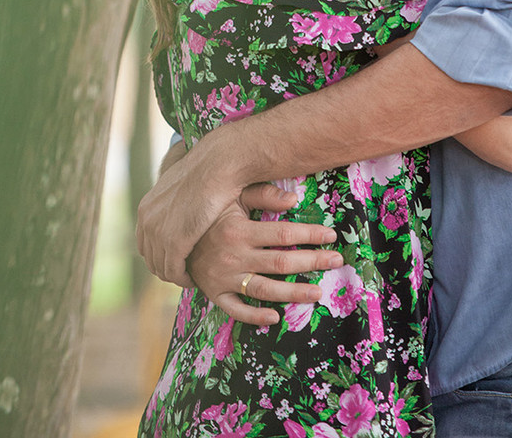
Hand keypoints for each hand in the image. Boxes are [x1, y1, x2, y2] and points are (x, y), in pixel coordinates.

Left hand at [136, 134, 237, 285]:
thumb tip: (182, 207)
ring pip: (161, 268)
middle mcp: (146, 222)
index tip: (176, 260)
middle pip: (151, 258)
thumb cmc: (206, 172)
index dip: (159, 255)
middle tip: (184, 273)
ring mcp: (158, 234)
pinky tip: (194, 278)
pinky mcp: (173, 243)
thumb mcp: (181, 186)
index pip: (145, 243)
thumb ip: (174, 201)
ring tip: (191, 277)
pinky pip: (174, 271)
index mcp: (146, 208)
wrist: (215, 166)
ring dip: (175, 276)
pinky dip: (183, 279)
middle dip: (166, 268)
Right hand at [187, 182, 341, 324]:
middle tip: (336, 260)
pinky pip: (236, 310)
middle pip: (280, 263)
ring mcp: (223, 278)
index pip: (283, 234)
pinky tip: (276, 318)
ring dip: (293, 293)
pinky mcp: (214, 293)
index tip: (331, 236)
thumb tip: (294, 199)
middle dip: (312, 261)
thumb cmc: (212, 212)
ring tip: (318, 292)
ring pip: (265, 290)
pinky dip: (254, 316)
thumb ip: (263, 195)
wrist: (175, 234)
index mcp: (239, 230)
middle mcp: (233, 256)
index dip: (310, 234)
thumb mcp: (233, 196)